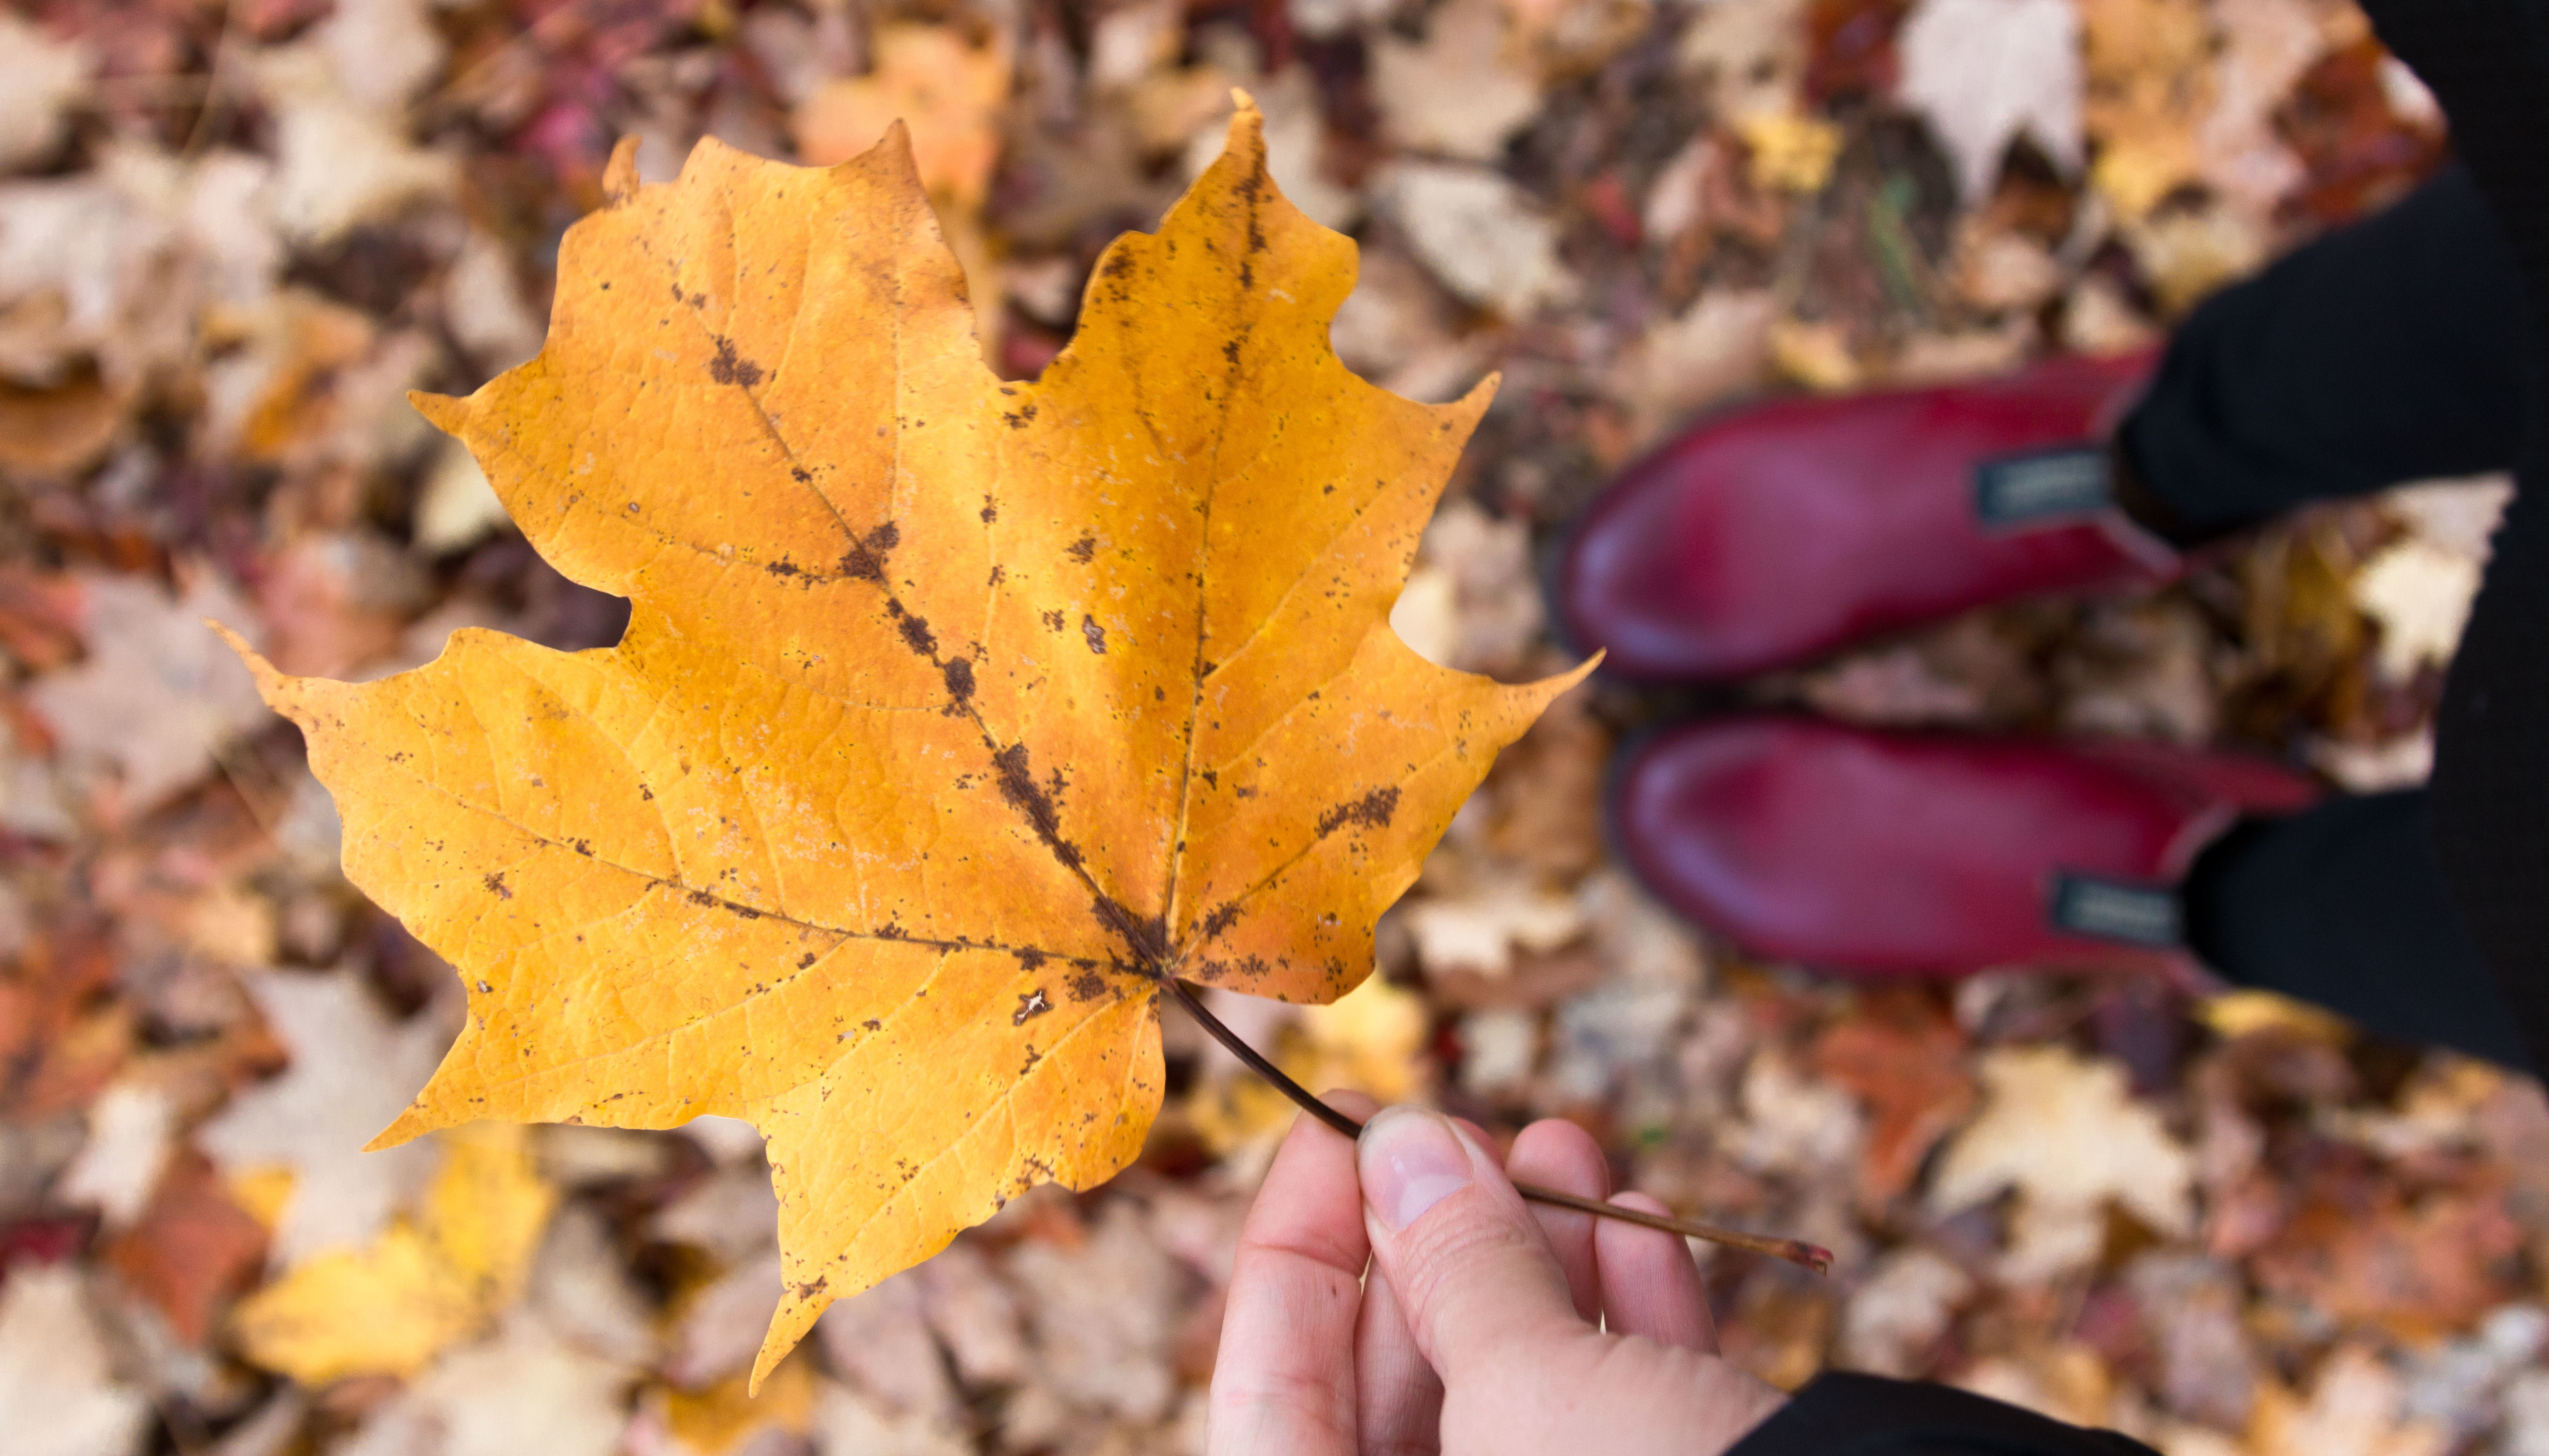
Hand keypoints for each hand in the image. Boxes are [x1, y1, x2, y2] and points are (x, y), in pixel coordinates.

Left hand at [1208, 1091, 1787, 1454]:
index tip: (1336, 1126)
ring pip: (1521, 1392)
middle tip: (1463, 1133)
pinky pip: (1621, 1416)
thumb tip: (1403, 1148)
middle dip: (1438, 1244)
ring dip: (1542, 1258)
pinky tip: (1639, 1224)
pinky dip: (1628, 1321)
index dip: (1294, 1248)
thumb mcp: (1533, 1385)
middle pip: (1399, 1389)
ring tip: (1562, 1145)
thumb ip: (1457, 1268)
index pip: (1273, 1397)